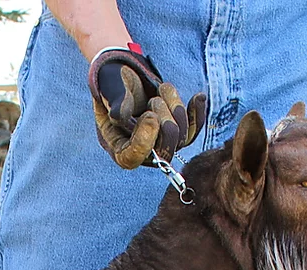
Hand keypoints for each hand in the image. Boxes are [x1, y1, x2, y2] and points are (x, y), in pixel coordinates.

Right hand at [88, 46, 205, 169]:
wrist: (126, 74)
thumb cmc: (113, 82)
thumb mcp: (109, 88)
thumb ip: (115, 101)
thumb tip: (119, 117)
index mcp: (117, 145)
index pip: (131, 158)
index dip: (144, 141)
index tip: (150, 116)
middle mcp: (139, 150)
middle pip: (163, 152)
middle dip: (165, 122)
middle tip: (154, 100)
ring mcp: (159, 142)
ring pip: (181, 139)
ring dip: (175, 108)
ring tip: (161, 89)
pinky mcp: (174, 132)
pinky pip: (192, 132)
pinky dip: (196, 114)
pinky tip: (198, 97)